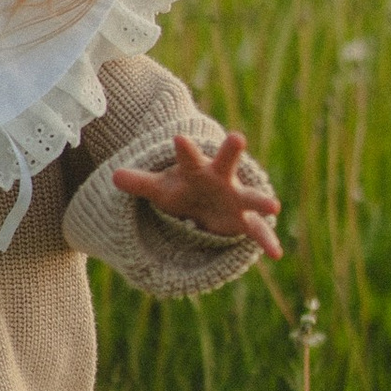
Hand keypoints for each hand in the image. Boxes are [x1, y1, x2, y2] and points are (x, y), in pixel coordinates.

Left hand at [108, 127, 281, 258]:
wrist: (206, 202)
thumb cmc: (182, 190)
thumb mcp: (160, 189)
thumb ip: (140, 183)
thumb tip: (114, 176)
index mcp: (196, 169)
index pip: (187, 157)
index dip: (183, 149)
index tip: (178, 138)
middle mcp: (219, 179)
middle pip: (225, 162)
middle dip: (230, 151)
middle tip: (237, 136)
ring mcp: (235, 198)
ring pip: (249, 197)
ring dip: (261, 201)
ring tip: (274, 207)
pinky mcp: (244, 220)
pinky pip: (257, 231)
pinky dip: (267, 241)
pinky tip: (276, 253)